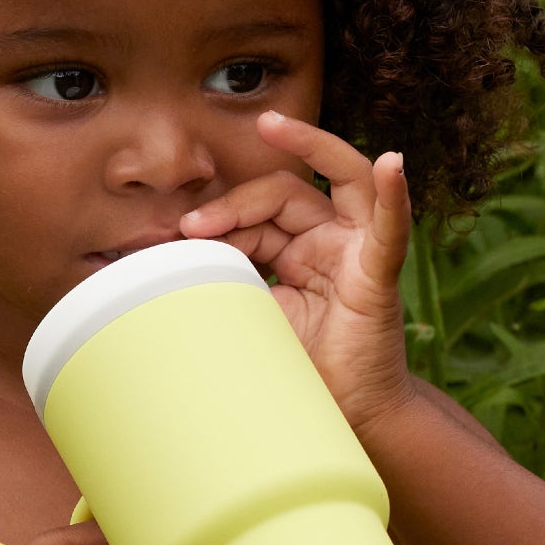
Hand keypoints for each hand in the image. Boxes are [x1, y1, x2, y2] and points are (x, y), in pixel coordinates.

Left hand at [178, 110, 416, 436]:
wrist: (346, 419)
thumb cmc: (299, 370)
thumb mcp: (248, 317)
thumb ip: (219, 287)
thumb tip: (150, 272)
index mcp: (295, 250)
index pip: (256, 215)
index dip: (218, 220)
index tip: (176, 240)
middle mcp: (328, 241)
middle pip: (285, 192)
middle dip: (236, 202)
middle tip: (191, 227)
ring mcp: (357, 251)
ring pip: (340, 180)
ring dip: (308, 147)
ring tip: (274, 125)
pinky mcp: (379, 273)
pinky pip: (391, 227)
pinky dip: (394, 193)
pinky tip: (392, 165)